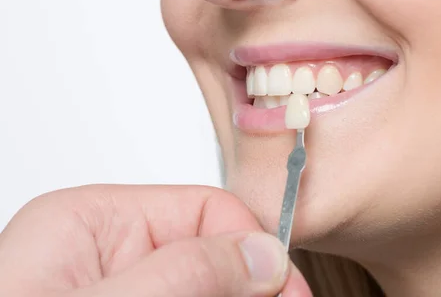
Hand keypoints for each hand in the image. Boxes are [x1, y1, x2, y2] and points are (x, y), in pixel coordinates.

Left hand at [0, 185, 311, 296]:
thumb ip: (185, 274)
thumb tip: (265, 255)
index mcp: (94, 223)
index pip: (205, 210)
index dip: (256, 248)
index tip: (288, 293)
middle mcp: (108, 259)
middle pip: (211, 260)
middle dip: (250, 290)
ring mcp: (118, 296)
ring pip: (207, 291)